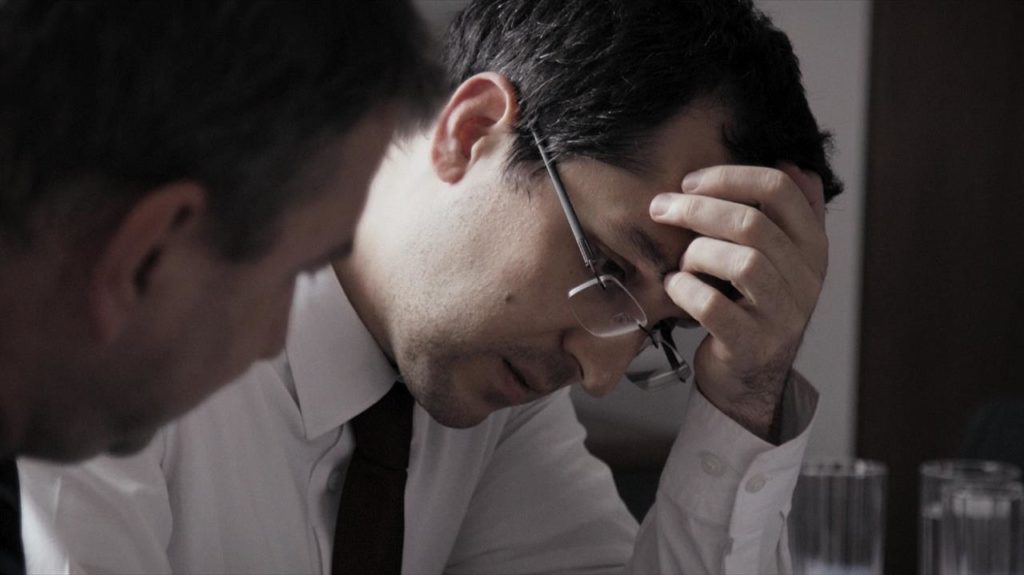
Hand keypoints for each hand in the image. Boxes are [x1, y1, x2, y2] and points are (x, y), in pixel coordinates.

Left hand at [649, 164, 826, 439]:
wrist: (748, 378)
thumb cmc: (753, 306)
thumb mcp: (781, 260)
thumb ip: (790, 215)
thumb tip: (792, 165)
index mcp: (812, 248)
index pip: (780, 190)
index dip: (729, 177)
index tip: (689, 182)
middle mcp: (806, 280)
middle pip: (753, 224)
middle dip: (697, 209)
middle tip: (660, 208)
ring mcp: (782, 316)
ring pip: (741, 263)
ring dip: (696, 253)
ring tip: (680, 262)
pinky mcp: (750, 345)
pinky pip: (712, 306)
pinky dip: (684, 290)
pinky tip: (674, 287)